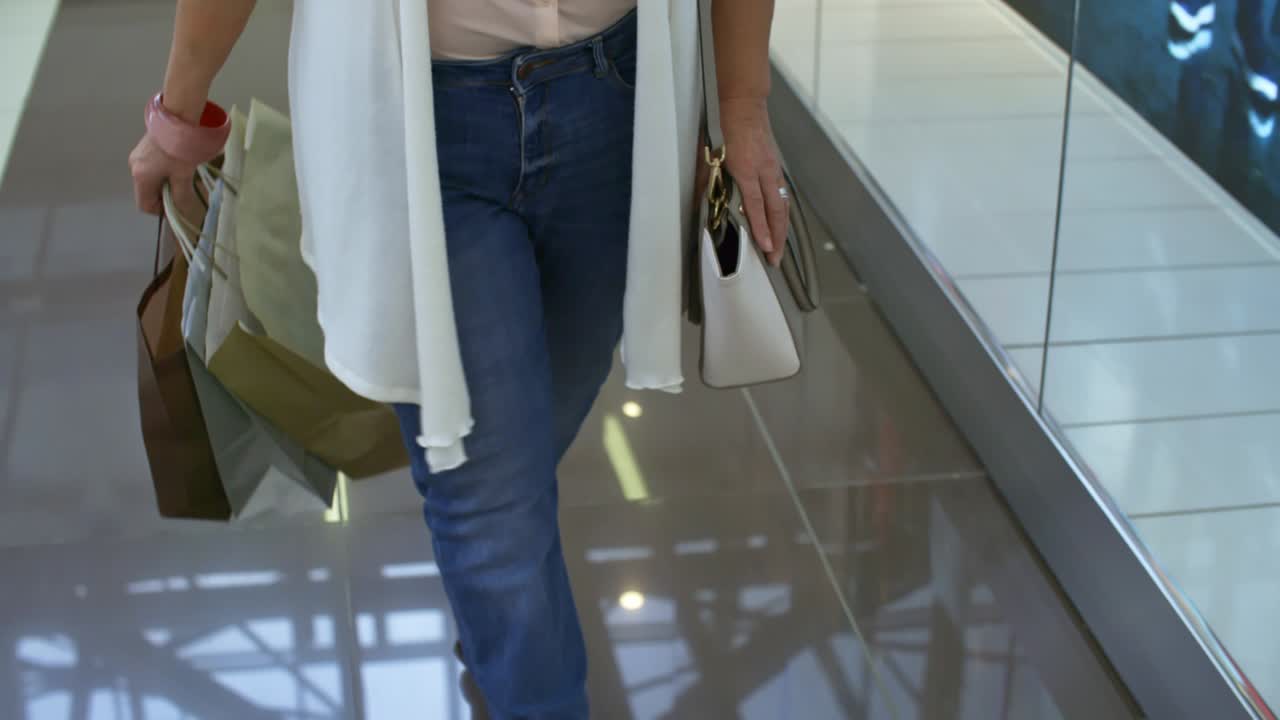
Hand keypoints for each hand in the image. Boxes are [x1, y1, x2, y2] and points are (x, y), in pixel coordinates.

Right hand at [129, 132, 199, 220]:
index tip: (175, 206)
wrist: (177, 119)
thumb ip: (179, 194)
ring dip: (164, 182)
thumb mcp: (182, 175)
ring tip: (181, 175)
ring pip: (150, 179)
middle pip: (146, 191)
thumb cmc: (179, 150)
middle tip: (181, 189)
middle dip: (163, 194)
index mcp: (141, 177)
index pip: (144, 204)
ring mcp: (137, 156)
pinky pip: (151, 167)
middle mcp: (134, 167)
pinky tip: (176, 164)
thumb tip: (178, 207)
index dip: (159, 210)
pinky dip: (162, 171)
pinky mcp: (143, 148)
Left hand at [720, 96, 787, 266]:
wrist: (743, 103)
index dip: (761, 229)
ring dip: (782, 229)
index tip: (765, 248)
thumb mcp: (709, 153)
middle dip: (777, 237)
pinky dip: (783, 213)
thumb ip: (705, 180)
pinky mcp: (775, 165)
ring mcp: (773, 168)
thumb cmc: (724, 127)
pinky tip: (781, 224)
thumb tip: (696, 203)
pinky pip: (783, 194)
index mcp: (747, 169)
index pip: (756, 206)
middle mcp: (764, 171)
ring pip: (783, 204)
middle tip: (775, 259)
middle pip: (776, 211)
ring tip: (779, 248)